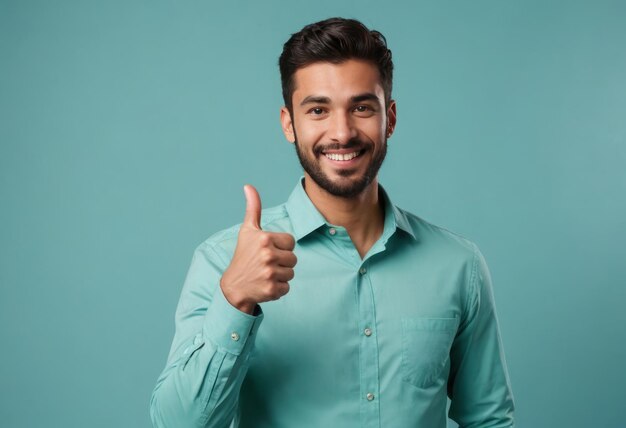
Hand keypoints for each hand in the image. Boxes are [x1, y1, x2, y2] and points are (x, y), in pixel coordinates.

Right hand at [220, 185, 296, 313]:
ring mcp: (269, 273)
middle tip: (266, 264)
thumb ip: (253, 208)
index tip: (267, 250)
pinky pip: (287, 287)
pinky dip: (279, 289)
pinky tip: (265, 285)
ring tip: (265, 274)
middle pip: (293, 258)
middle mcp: (267, 255)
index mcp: (265, 239)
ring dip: (281, 275)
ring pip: (291, 273)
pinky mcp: (272, 289)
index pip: (291, 242)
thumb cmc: (243, 255)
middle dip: (282, 261)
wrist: (233, 285)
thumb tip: (248, 186)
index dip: (281, 247)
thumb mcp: (247, 230)